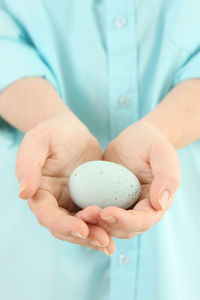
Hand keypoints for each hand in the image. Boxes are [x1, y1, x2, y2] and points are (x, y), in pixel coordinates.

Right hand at [15, 113, 114, 254]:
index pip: (47, 215)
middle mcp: (53, 202)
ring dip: (95, 237)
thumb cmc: (52, 132)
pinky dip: (104, 227)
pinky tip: (117, 232)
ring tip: (110, 243)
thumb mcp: (38, 141)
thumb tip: (23, 193)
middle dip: (83, 236)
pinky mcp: (86, 200)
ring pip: (80, 228)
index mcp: (39, 192)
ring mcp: (70, 203)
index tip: (83, 228)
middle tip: (104, 240)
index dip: (63, 224)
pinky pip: (94, 218)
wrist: (70, 131)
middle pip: (65, 228)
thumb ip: (27, 164)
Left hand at [75, 121, 180, 238]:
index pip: (142, 221)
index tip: (106, 211)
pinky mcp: (108, 203)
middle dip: (104, 225)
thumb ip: (167, 177)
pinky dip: (88, 217)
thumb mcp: (162, 153)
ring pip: (108, 227)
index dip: (124, 220)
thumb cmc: (151, 144)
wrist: (136, 140)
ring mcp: (123, 209)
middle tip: (86, 213)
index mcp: (155, 204)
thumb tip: (160, 204)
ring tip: (79, 215)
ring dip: (94, 224)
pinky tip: (75, 211)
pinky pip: (97, 215)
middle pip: (122, 229)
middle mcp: (139, 212)